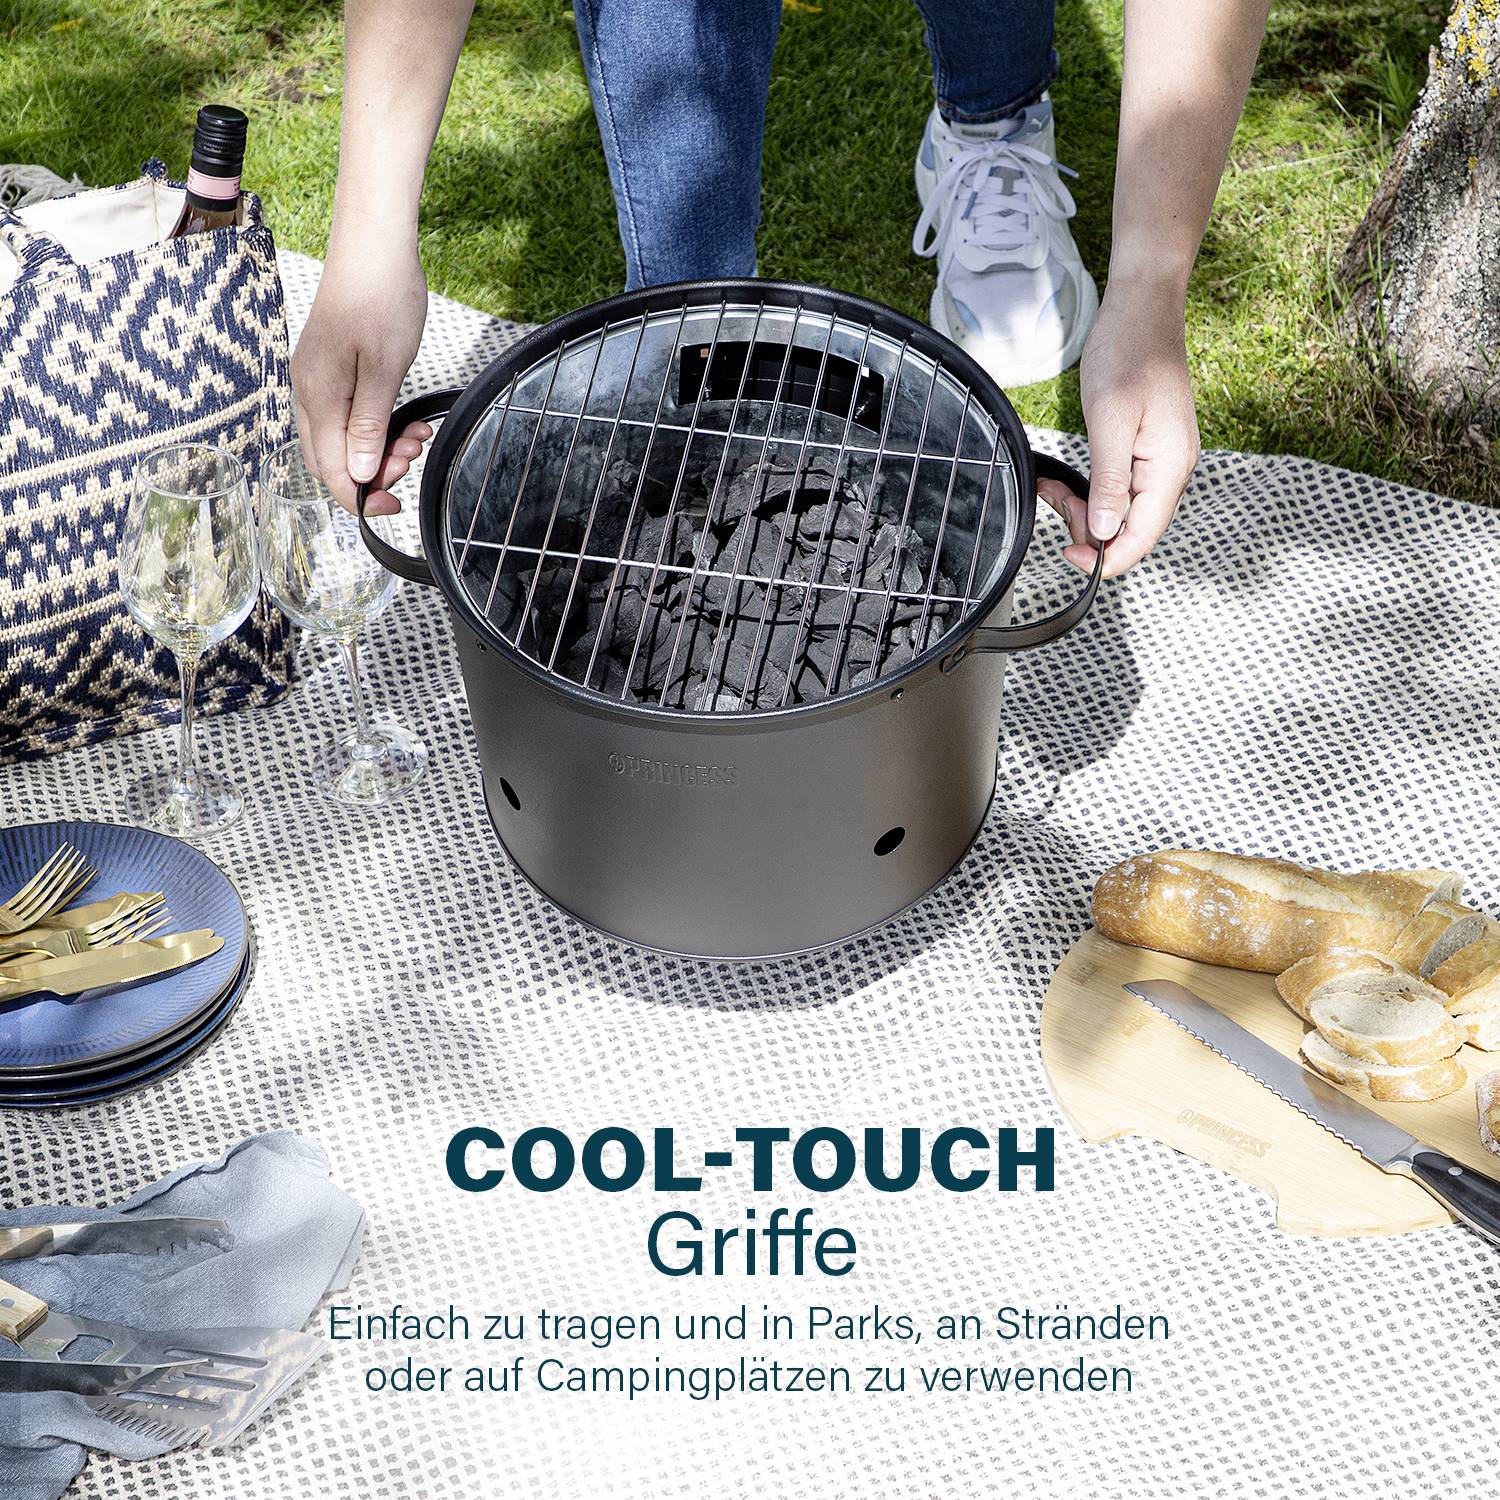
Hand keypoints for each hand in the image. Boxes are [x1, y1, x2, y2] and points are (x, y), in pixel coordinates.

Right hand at [290, 239, 431, 514]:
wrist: (375, 245)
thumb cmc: (383, 297)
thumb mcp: (385, 371)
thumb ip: (368, 427)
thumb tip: (358, 475)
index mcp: (317, 395)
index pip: (329, 470)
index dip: (361, 498)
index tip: (394, 506)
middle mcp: (308, 390)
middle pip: (330, 459)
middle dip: (373, 472)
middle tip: (412, 458)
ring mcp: (318, 379)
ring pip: (342, 438)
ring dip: (380, 449)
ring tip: (416, 437)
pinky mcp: (332, 368)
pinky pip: (348, 415)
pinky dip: (378, 426)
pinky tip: (408, 420)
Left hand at [1038, 283, 1199, 577]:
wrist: (1142, 308)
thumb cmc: (1128, 352)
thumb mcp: (1110, 419)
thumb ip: (1109, 480)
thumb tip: (1104, 531)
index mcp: (1169, 467)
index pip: (1142, 538)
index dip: (1105, 558)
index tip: (1069, 557)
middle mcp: (1172, 469)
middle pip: (1132, 529)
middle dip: (1089, 528)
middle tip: (1054, 501)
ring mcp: (1162, 460)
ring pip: (1123, 511)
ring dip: (1085, 509)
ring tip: (1055, 486)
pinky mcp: (1147, 450)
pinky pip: (1120, 488)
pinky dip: (1091, 490)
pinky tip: (1067, 480)